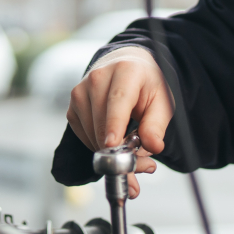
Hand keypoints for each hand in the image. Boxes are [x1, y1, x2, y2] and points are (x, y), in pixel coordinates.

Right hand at [66, 47, 172, 197]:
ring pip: (92, 133)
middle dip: (119, 150)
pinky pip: (84, 136)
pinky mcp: (72, 106)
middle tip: (142, 165)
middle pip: (102, 121)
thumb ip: (156, 125)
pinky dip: (98, 144)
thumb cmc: (145, 86)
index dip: (114, 123)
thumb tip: (153, 146)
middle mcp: (98, 77)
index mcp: (125, 71)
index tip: (112, 144)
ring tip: (130, 146)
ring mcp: (80, 91)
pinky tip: (113, 138)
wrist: (125, 68)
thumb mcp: (161, 102)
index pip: (118, 99)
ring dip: (110, 150)